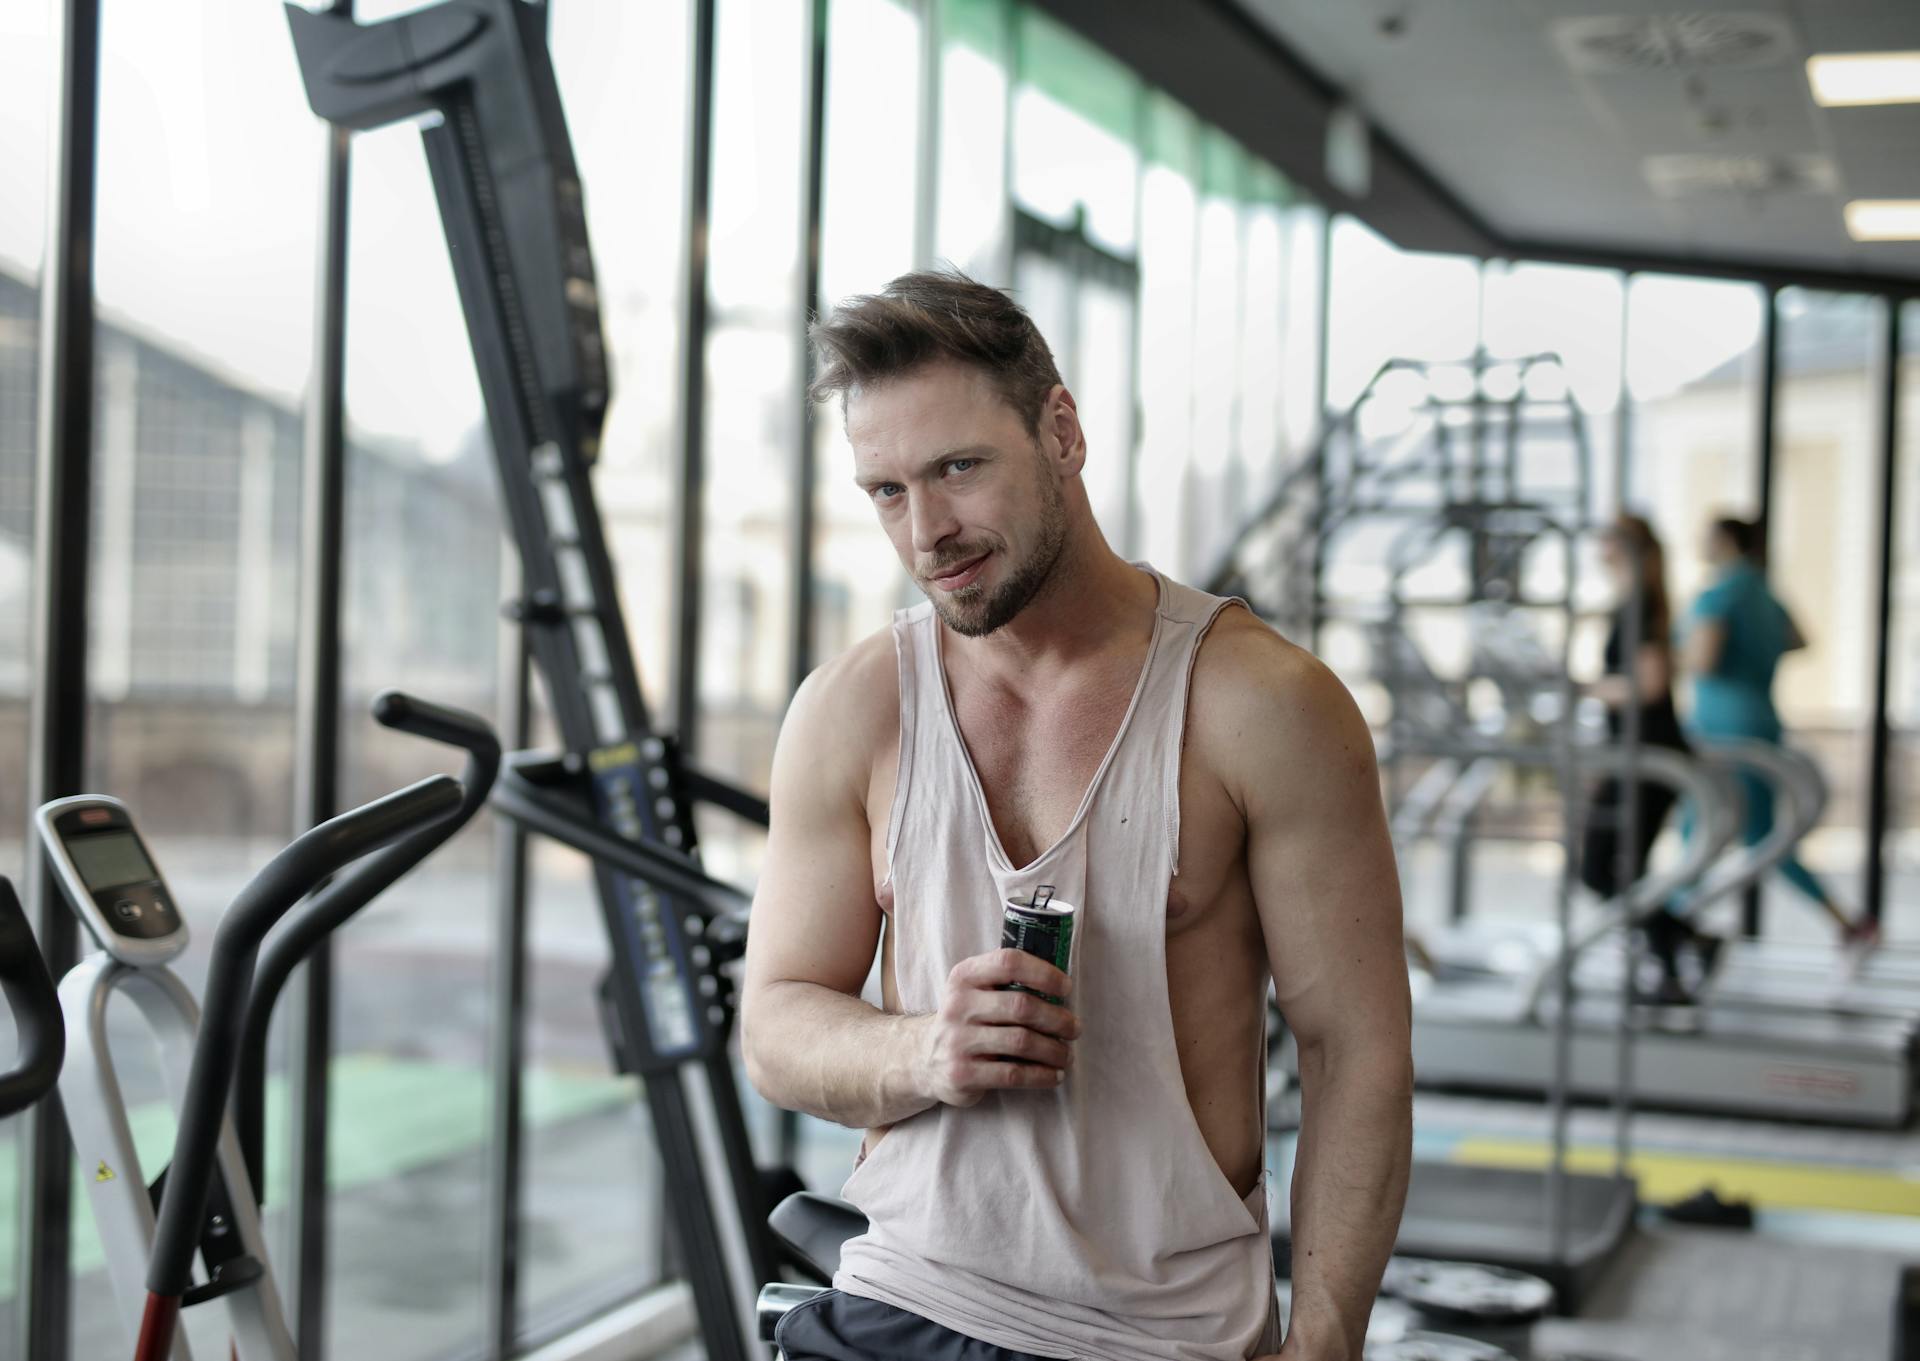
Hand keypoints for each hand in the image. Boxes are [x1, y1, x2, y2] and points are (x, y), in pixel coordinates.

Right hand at [915, 949, 1078, 1106]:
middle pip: (1020, 1006)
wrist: (924, 1058)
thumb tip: (1061, 983)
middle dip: (1057, 1019)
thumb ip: (1007, 979)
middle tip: (1074, 1028)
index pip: (1009, 962)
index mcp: (965, 976)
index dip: (1044, 973)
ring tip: (1067, 1054)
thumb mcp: (975, 989)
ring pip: (1021, 1042)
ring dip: (1054, 1050)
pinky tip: (1054, 1075)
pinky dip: (1041, 1075)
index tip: (1066, 988)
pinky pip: (1013, 1074)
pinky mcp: (962, 1074)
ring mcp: (957, 1040)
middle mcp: (958, 1005)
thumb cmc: (967, 1018)